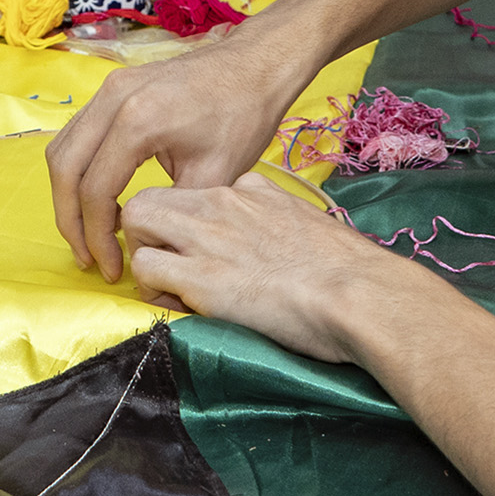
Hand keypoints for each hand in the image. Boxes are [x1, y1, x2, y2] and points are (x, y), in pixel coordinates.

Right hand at [46, 26, 321, 281]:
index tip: (112, 268)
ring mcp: (108, 89)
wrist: (254, 66)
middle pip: (64, 169)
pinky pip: (77, 133)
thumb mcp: (214, 175)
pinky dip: (79, 170)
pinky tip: (100, 198)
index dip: (97, 237)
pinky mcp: (112, 88)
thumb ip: (172, 213)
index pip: (95, 191)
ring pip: (62, 150)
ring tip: (89, 234)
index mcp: (137, 121)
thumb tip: (144, 248)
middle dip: (70, 221)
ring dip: (69, 195)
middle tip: (87, 258)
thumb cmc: (242, 116)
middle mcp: (112, 99)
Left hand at [123, 174, 420, 361]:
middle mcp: (221, 203)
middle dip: (144, 230)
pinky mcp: (200, 276)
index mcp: (250, 189)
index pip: (193, 191)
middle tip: (162, 264)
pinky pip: (145, 268)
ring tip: (164, 287)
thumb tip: (271, 225)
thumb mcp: (308, 219)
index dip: (183, 222)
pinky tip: (174, 305)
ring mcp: (207, 236)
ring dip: (142, 255)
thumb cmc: (348, 268)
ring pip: (135, 222)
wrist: (359, 293)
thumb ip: (277, 212)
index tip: (194, 250)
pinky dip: (150, 288)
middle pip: (150, 197)